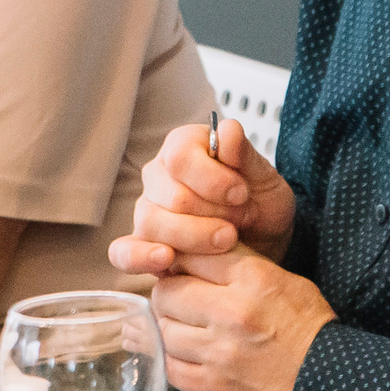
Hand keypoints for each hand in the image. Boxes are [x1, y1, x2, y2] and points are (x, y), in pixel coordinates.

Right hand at [109, 119, 296, 275]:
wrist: (263, 241)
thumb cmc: (260, 202)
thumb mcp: (264, 177)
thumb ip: (244, 154)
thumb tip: (227, 132)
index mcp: (183, 147)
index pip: (180, 158)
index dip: (212, 179)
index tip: (242, 193)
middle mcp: (157, 176)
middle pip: (171, 196)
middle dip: (214, 213)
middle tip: (243, 219)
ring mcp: (147, 211)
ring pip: (151, 223)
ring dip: (195, 237)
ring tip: (228, 241)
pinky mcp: (143, 245)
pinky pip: (124, 252)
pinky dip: (141, 257)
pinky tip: (166, 258)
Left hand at [151, 248, 332, 390]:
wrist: (328, 384)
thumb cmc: (310, 329)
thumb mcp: (286, 281)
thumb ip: (242, 265)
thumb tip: (200, 255)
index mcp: (253, 278)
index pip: (192, 254)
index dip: (182, 260)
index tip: (183, 268)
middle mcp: (231, 311)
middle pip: (167, 291)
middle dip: (169, 292)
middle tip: (179, 299)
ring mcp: (218, 352)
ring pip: (163, 329)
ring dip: (170, 326)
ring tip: (184, 327)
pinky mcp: (213, 387)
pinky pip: (170, 367)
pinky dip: (173, 359)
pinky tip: (186, 355)